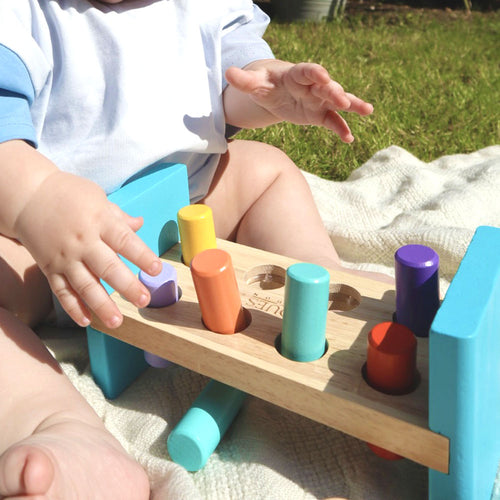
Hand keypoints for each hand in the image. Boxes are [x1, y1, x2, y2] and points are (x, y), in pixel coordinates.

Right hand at [14, 171, 162, 327]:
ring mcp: (65, 257)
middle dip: (127, 286)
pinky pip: (62, 291)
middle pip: (107, 267)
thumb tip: (140, 224)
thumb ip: (119, 216)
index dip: (142, 256)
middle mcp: (82, 241)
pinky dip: (73, 308)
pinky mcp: (49, 268)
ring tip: (118, 322)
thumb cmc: (69, 194)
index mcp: (99, 221)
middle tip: (144, 300)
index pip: (124, 241)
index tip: (157, 269)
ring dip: (102, 305)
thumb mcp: (98, 198)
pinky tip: (87, 321)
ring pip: (85, 285)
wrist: (28, 196)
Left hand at [225, 60, 372, 142]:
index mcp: (295, 75)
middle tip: (343, 99)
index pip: (306, 71)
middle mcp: (311, 86)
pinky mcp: (319, 115)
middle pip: (325, 87)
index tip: (322, 75)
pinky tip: (349, 139)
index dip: (314, 73)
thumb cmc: (265, 84)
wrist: (276, 90)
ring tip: (367, 110)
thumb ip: (244, 80)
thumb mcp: (254, 83)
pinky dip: (341, 129)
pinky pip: (332, 122)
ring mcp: (318, 100)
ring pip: (336, 102)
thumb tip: (228, 73)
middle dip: (335, 92)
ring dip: (351, 105)